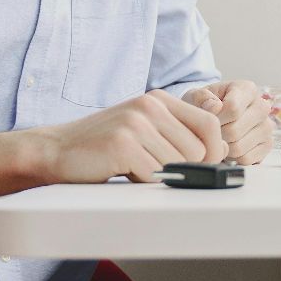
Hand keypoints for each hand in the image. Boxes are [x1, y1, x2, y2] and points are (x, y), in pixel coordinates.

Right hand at [40, 90, 228, 182]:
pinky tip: (124, 171)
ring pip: (178, 164)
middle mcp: (150, 106)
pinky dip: (143, 182)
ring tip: (134, 166)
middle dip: (183, 169)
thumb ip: (179, 135)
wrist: (56, 150)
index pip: (210, 123)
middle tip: (154, 168)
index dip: (214, 151)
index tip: (203, 166)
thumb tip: (225, 151)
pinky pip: (155, 175)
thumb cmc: (103, 146)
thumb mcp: (144, 130)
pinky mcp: (123, 144)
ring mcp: (136, 123)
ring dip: (160, 175)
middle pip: (198, 150)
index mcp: (158, 99)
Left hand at [183, 79, 274, 163]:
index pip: (233, 108)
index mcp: (247, 89)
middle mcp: (262, 107)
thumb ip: (201, 98)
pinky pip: (246, 160)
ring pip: (239, 148)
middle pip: (234, 131)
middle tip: (213, 131)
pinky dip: (233, 158)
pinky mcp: (267, 145)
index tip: (208, 118)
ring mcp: (266, 127)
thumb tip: (215, 107)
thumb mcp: (196, 96)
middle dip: (218, 134)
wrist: (214, 118)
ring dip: (224, 148)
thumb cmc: (205, 106)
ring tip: (220, 138)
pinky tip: (230, 147)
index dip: (215, 118)